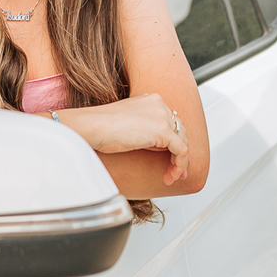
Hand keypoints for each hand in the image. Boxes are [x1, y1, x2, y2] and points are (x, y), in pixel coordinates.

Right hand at [73, 93, 189, 185]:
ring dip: (180, 163)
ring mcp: (162, 117)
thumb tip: (161, 146)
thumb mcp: (131, 124)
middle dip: (182, 153)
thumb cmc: (103, 127)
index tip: (174, 158)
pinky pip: (181, 151)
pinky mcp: (163, 131)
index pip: (172, 121)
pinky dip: (179, 165)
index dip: (175, 141)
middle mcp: (160, 105)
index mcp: (152, 100)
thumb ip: (148, 130)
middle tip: (178, 171)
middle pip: (180, 131)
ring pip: (183, 141)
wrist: (94, 126)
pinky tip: (170, 176)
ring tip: (172, 177)